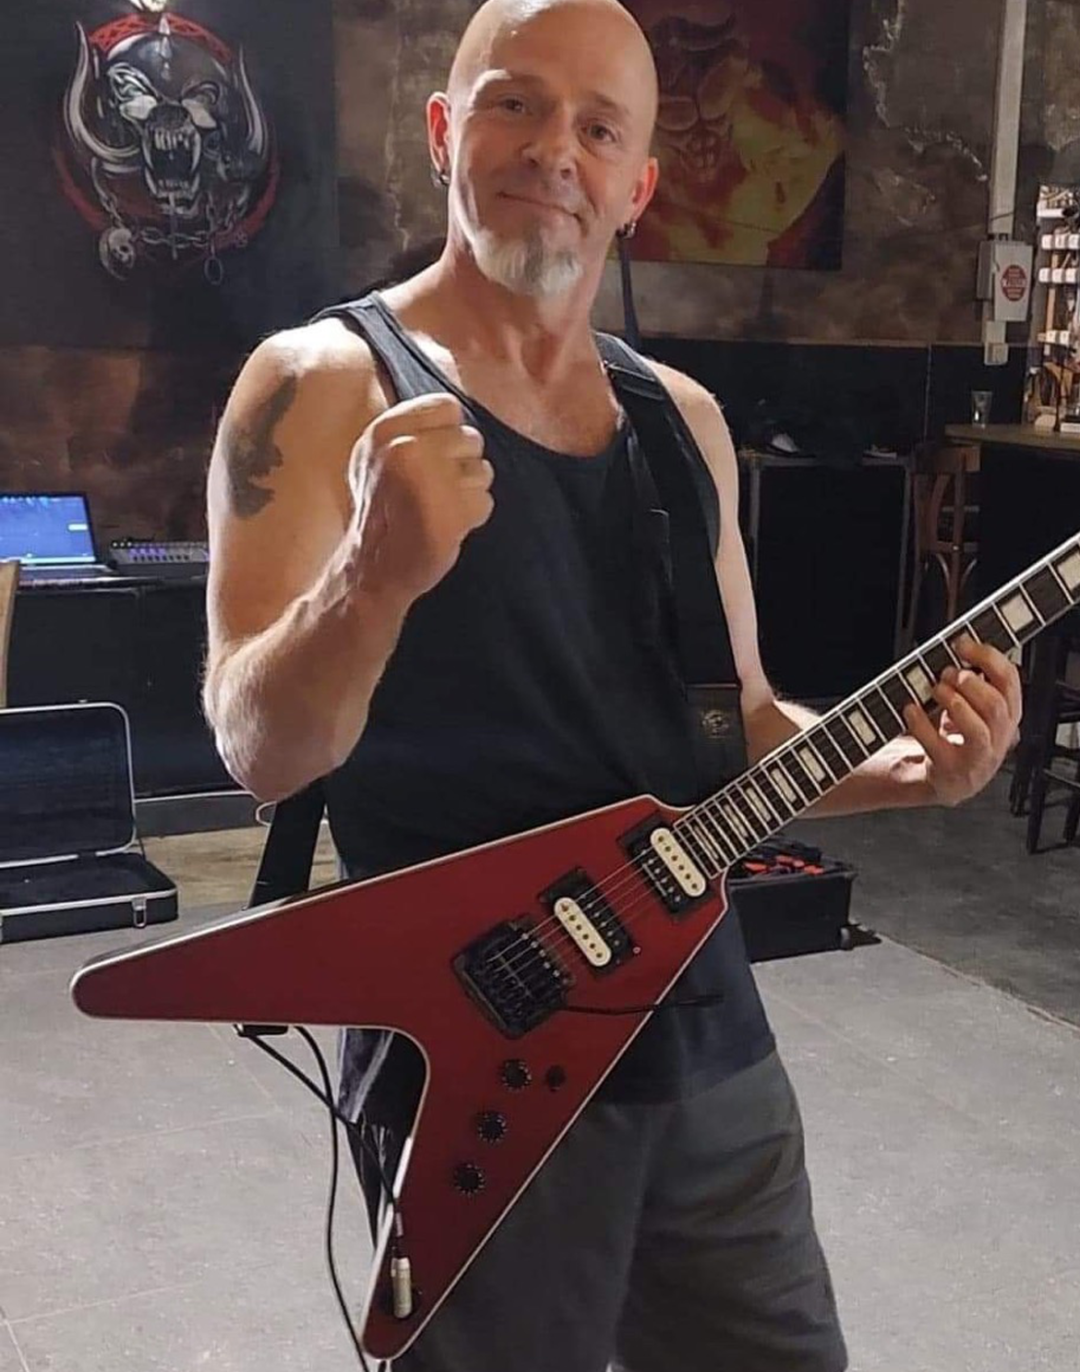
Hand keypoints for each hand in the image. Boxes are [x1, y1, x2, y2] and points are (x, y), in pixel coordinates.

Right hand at [347, 392, 493, 602]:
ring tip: (438, 509)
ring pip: (482, 470)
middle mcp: (404, 448)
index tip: (429, 460)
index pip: (448, 406)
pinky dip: (473, 518)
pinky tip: (446, 527)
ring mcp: (428, 480)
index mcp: (385, 429)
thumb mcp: (379, 456)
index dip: (448, 435)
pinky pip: (485, 501)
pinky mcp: (449, 511)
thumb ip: (413, 429)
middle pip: (471, 438)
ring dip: (468, 493)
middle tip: (433, 492)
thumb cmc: (384, 511)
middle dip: (461, 466)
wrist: (372, 569)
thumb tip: (457, 413)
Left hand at [903, 637, 1022, 806]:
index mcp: (1008, 715)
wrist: (944, 780)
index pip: (1010, 681)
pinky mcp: (952, 771)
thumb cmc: (958, 738)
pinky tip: (910, 709)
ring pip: (977, 728)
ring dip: (953, 702)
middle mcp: (999, 737)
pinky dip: (921, 724)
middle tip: (949, 673)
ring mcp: (978, 757)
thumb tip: (960, 647)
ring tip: (935, 689)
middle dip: (970, 684)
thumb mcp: (973, 709)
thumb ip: (973, 683)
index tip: (962, 644)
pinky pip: (938, 745)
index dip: (987, 657)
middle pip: (995, 705)